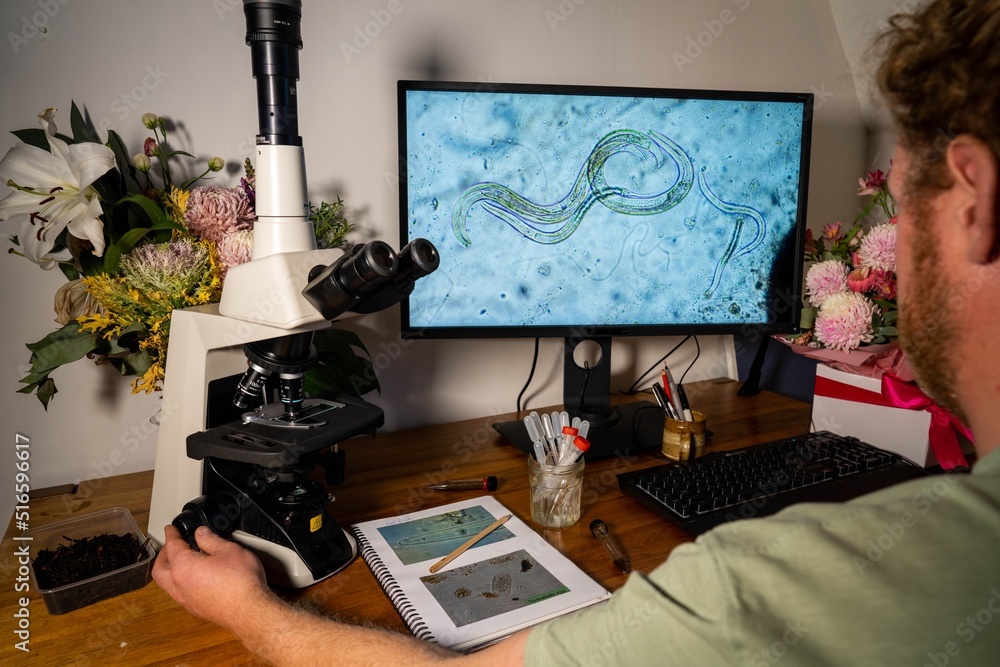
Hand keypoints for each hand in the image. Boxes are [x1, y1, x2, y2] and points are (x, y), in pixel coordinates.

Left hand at [153, 524, 271, 629]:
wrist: (250, 611)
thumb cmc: (241, 581)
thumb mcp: (229, 550)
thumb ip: (211, 540)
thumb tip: (201, 534)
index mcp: (183, 567)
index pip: (172, 547)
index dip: (171, 535)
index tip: (171, 529)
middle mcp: (179, 586)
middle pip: (161, 568)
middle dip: (163, 555)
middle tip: (172, 545)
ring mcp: (186, 600)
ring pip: (167, 584)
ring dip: (170, 570)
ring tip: (182, 560)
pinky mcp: (195, 609)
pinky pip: (179, 593)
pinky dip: (179, 582)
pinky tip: (195, 577)